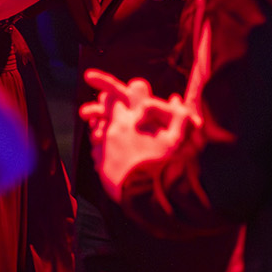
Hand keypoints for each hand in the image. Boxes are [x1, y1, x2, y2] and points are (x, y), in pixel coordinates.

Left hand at [78, 68, 193, 197]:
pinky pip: (97, 150)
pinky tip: (112, 153)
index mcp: (135, 118)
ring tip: (103, 133)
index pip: (118, 91)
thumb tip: (174, 98)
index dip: (104, 81)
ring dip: (100, 126)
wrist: (151, 196)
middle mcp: (117, 128)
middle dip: (99, 105)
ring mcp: (107, 146)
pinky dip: (102, 147)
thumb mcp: (182, 138)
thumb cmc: (169, 165)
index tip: (88, 75)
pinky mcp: (102, 163)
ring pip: (97, 129)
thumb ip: (179, 114)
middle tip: (94, 107)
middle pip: (102, 108)